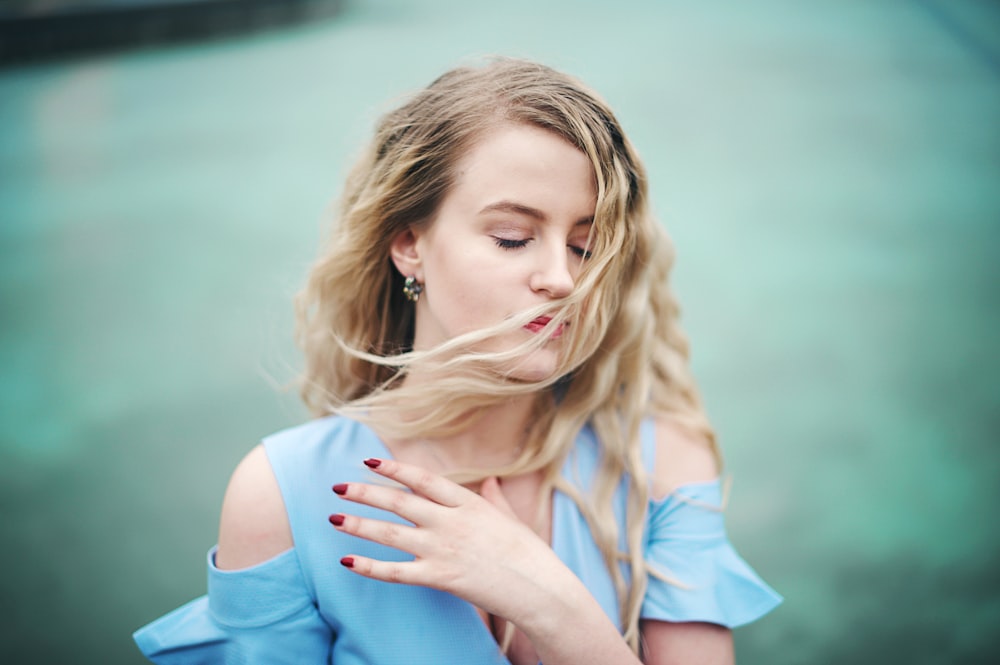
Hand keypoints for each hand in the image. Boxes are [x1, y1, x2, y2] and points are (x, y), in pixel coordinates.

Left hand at [329, 457, 556, 622]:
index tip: (369, 461)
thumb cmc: (528, 554)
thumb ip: (493, 498)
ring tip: (333, 518)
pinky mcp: (440, 578)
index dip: (394, 469)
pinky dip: (369, 566)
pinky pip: (396, 572)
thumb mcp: (509, 518)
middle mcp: (451, 522)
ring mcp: (444, 549)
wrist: (540, 588)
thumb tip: (489, 481)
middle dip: (365, 492)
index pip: (423, 479)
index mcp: (468, 503)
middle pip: (399, 502)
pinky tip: (347, 561)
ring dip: (359, 524)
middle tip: (338, 486)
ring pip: (391, 533)